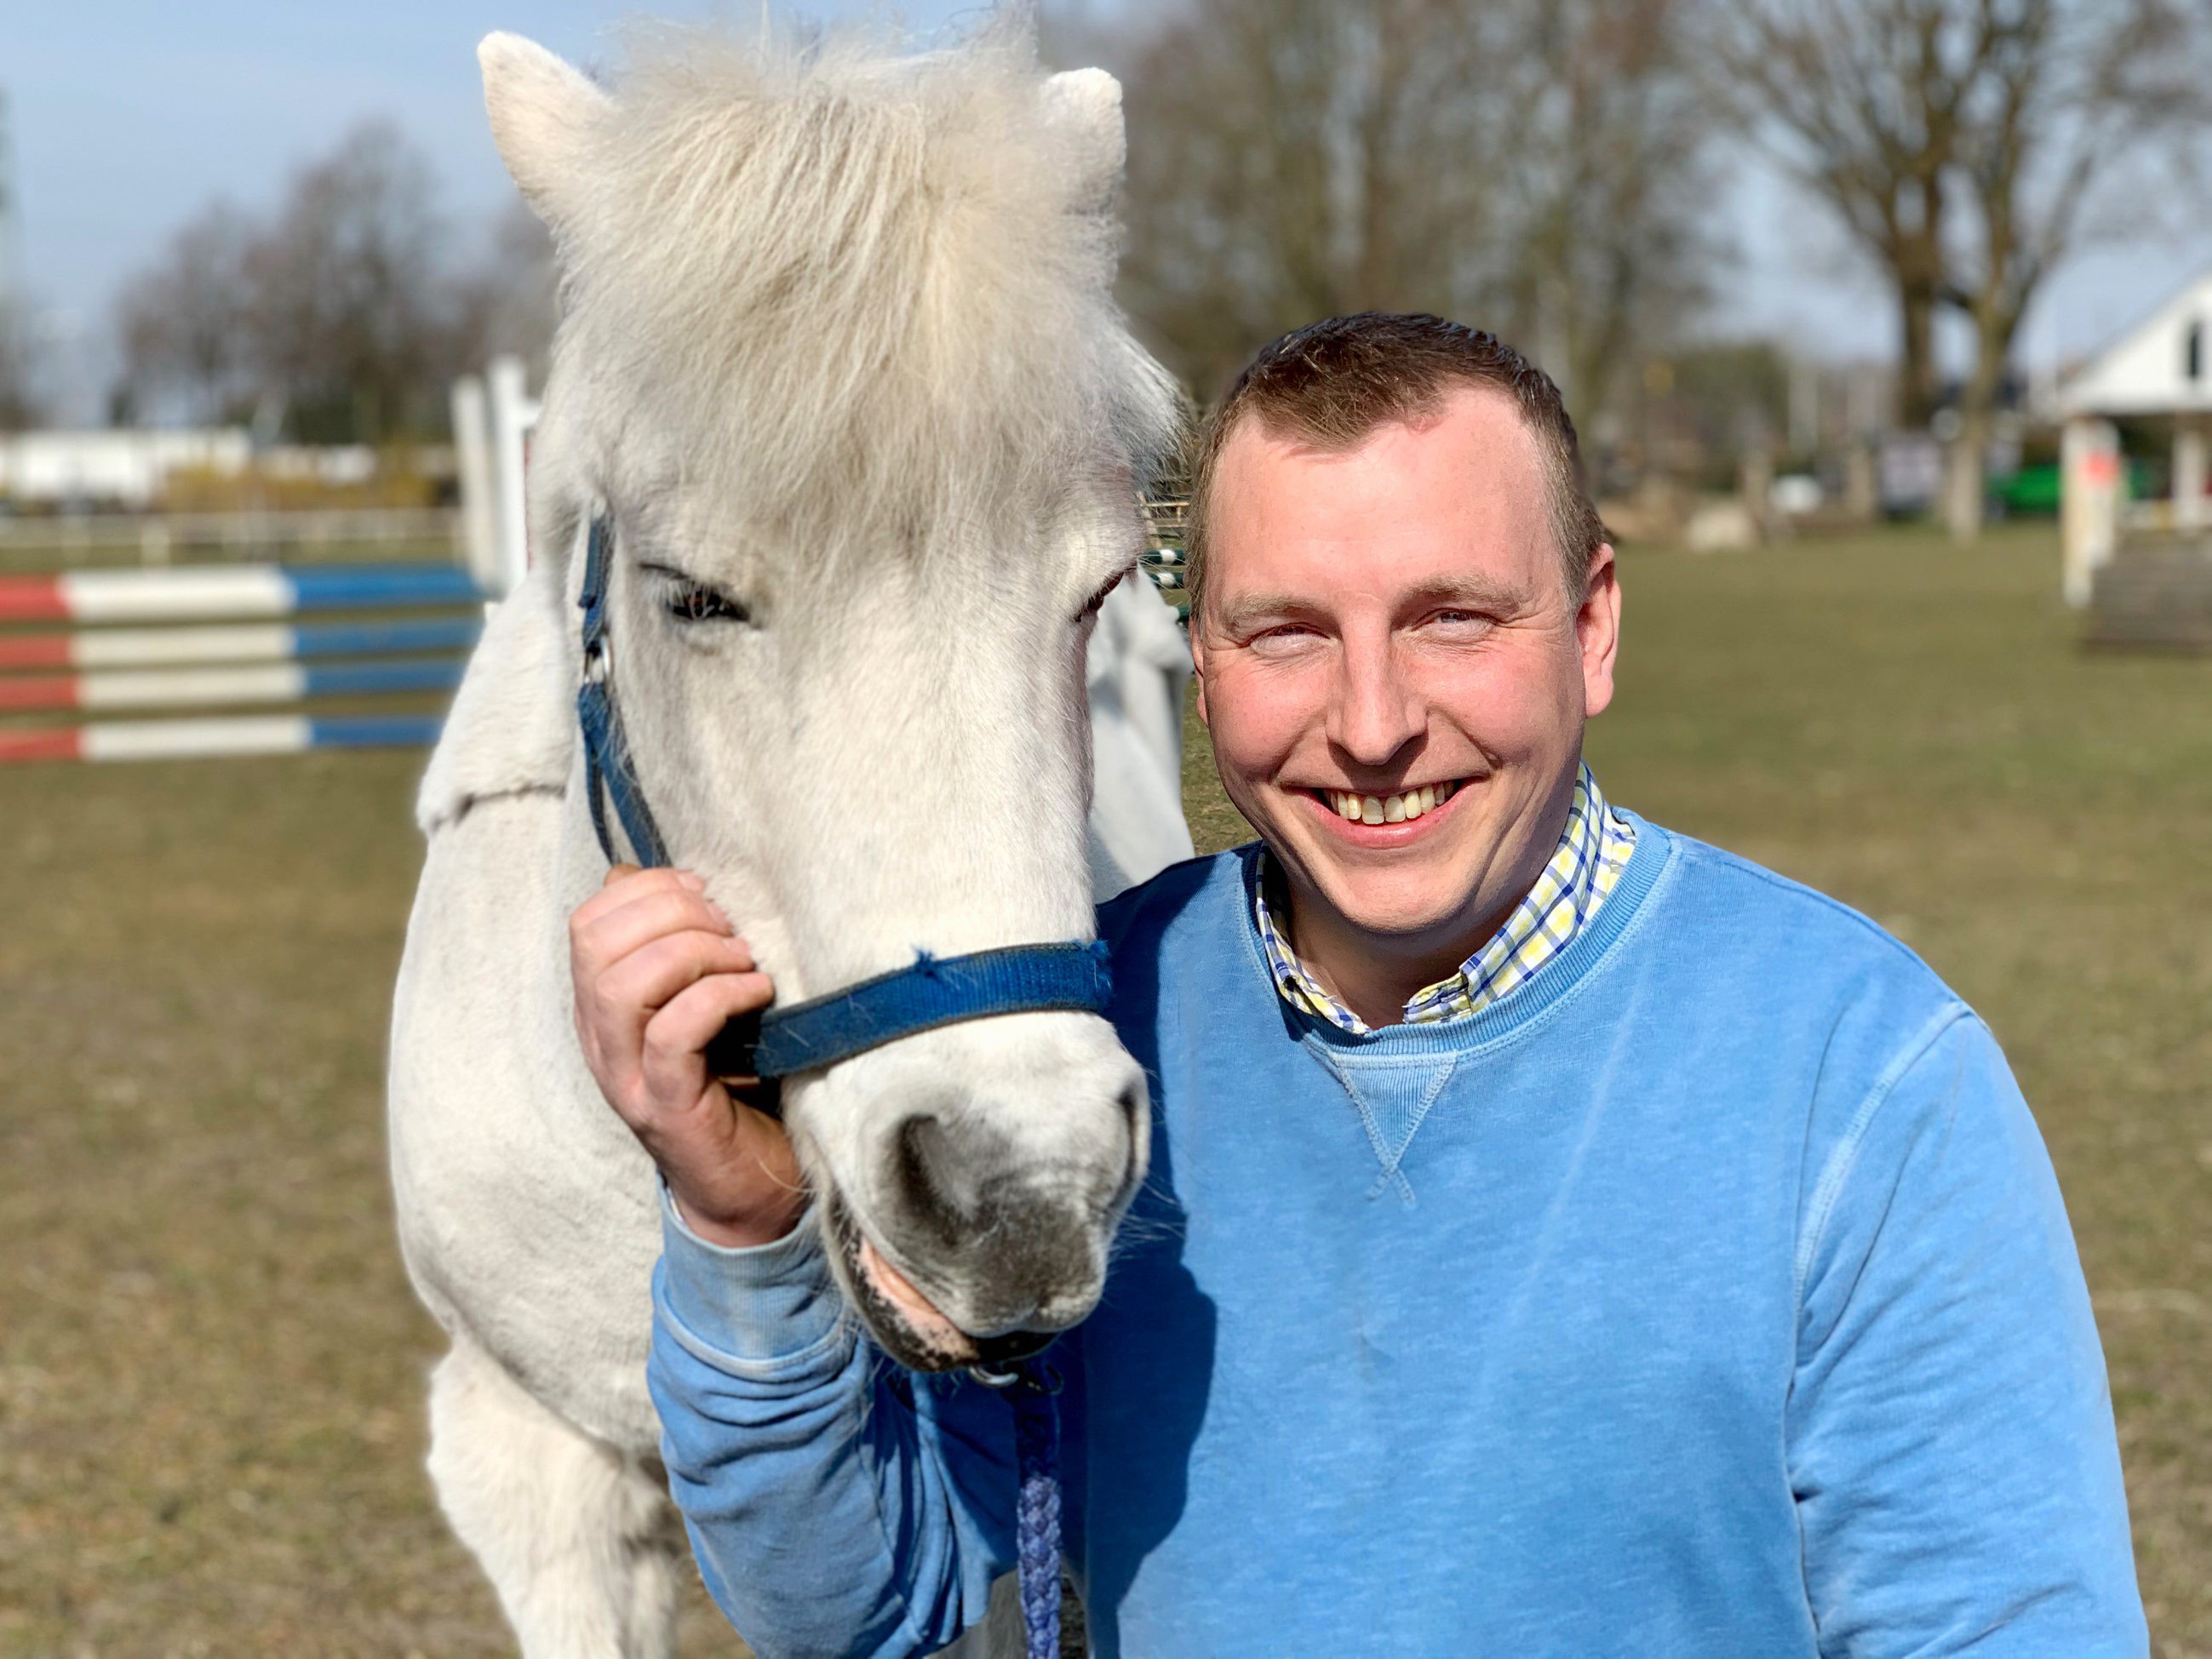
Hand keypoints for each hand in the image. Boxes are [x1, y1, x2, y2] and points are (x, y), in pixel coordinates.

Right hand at [568, 864, 807, 1247]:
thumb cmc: (739, 1087)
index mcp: (603, 1008)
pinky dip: (719, 996)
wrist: (749, 1191)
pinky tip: (758, 994)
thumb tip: (682, 882)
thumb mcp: (705, 1005)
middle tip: (730, 929)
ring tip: (745, 962)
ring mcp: (627, 1079)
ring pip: (622, 985)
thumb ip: (683, 952)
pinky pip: (672, 1033)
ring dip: (694, 953)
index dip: (648, 888)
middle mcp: (600, 1042)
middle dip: (671, 912)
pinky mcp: (666, 1109)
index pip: (588, 921)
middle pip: (595, 943)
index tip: (707, 894)